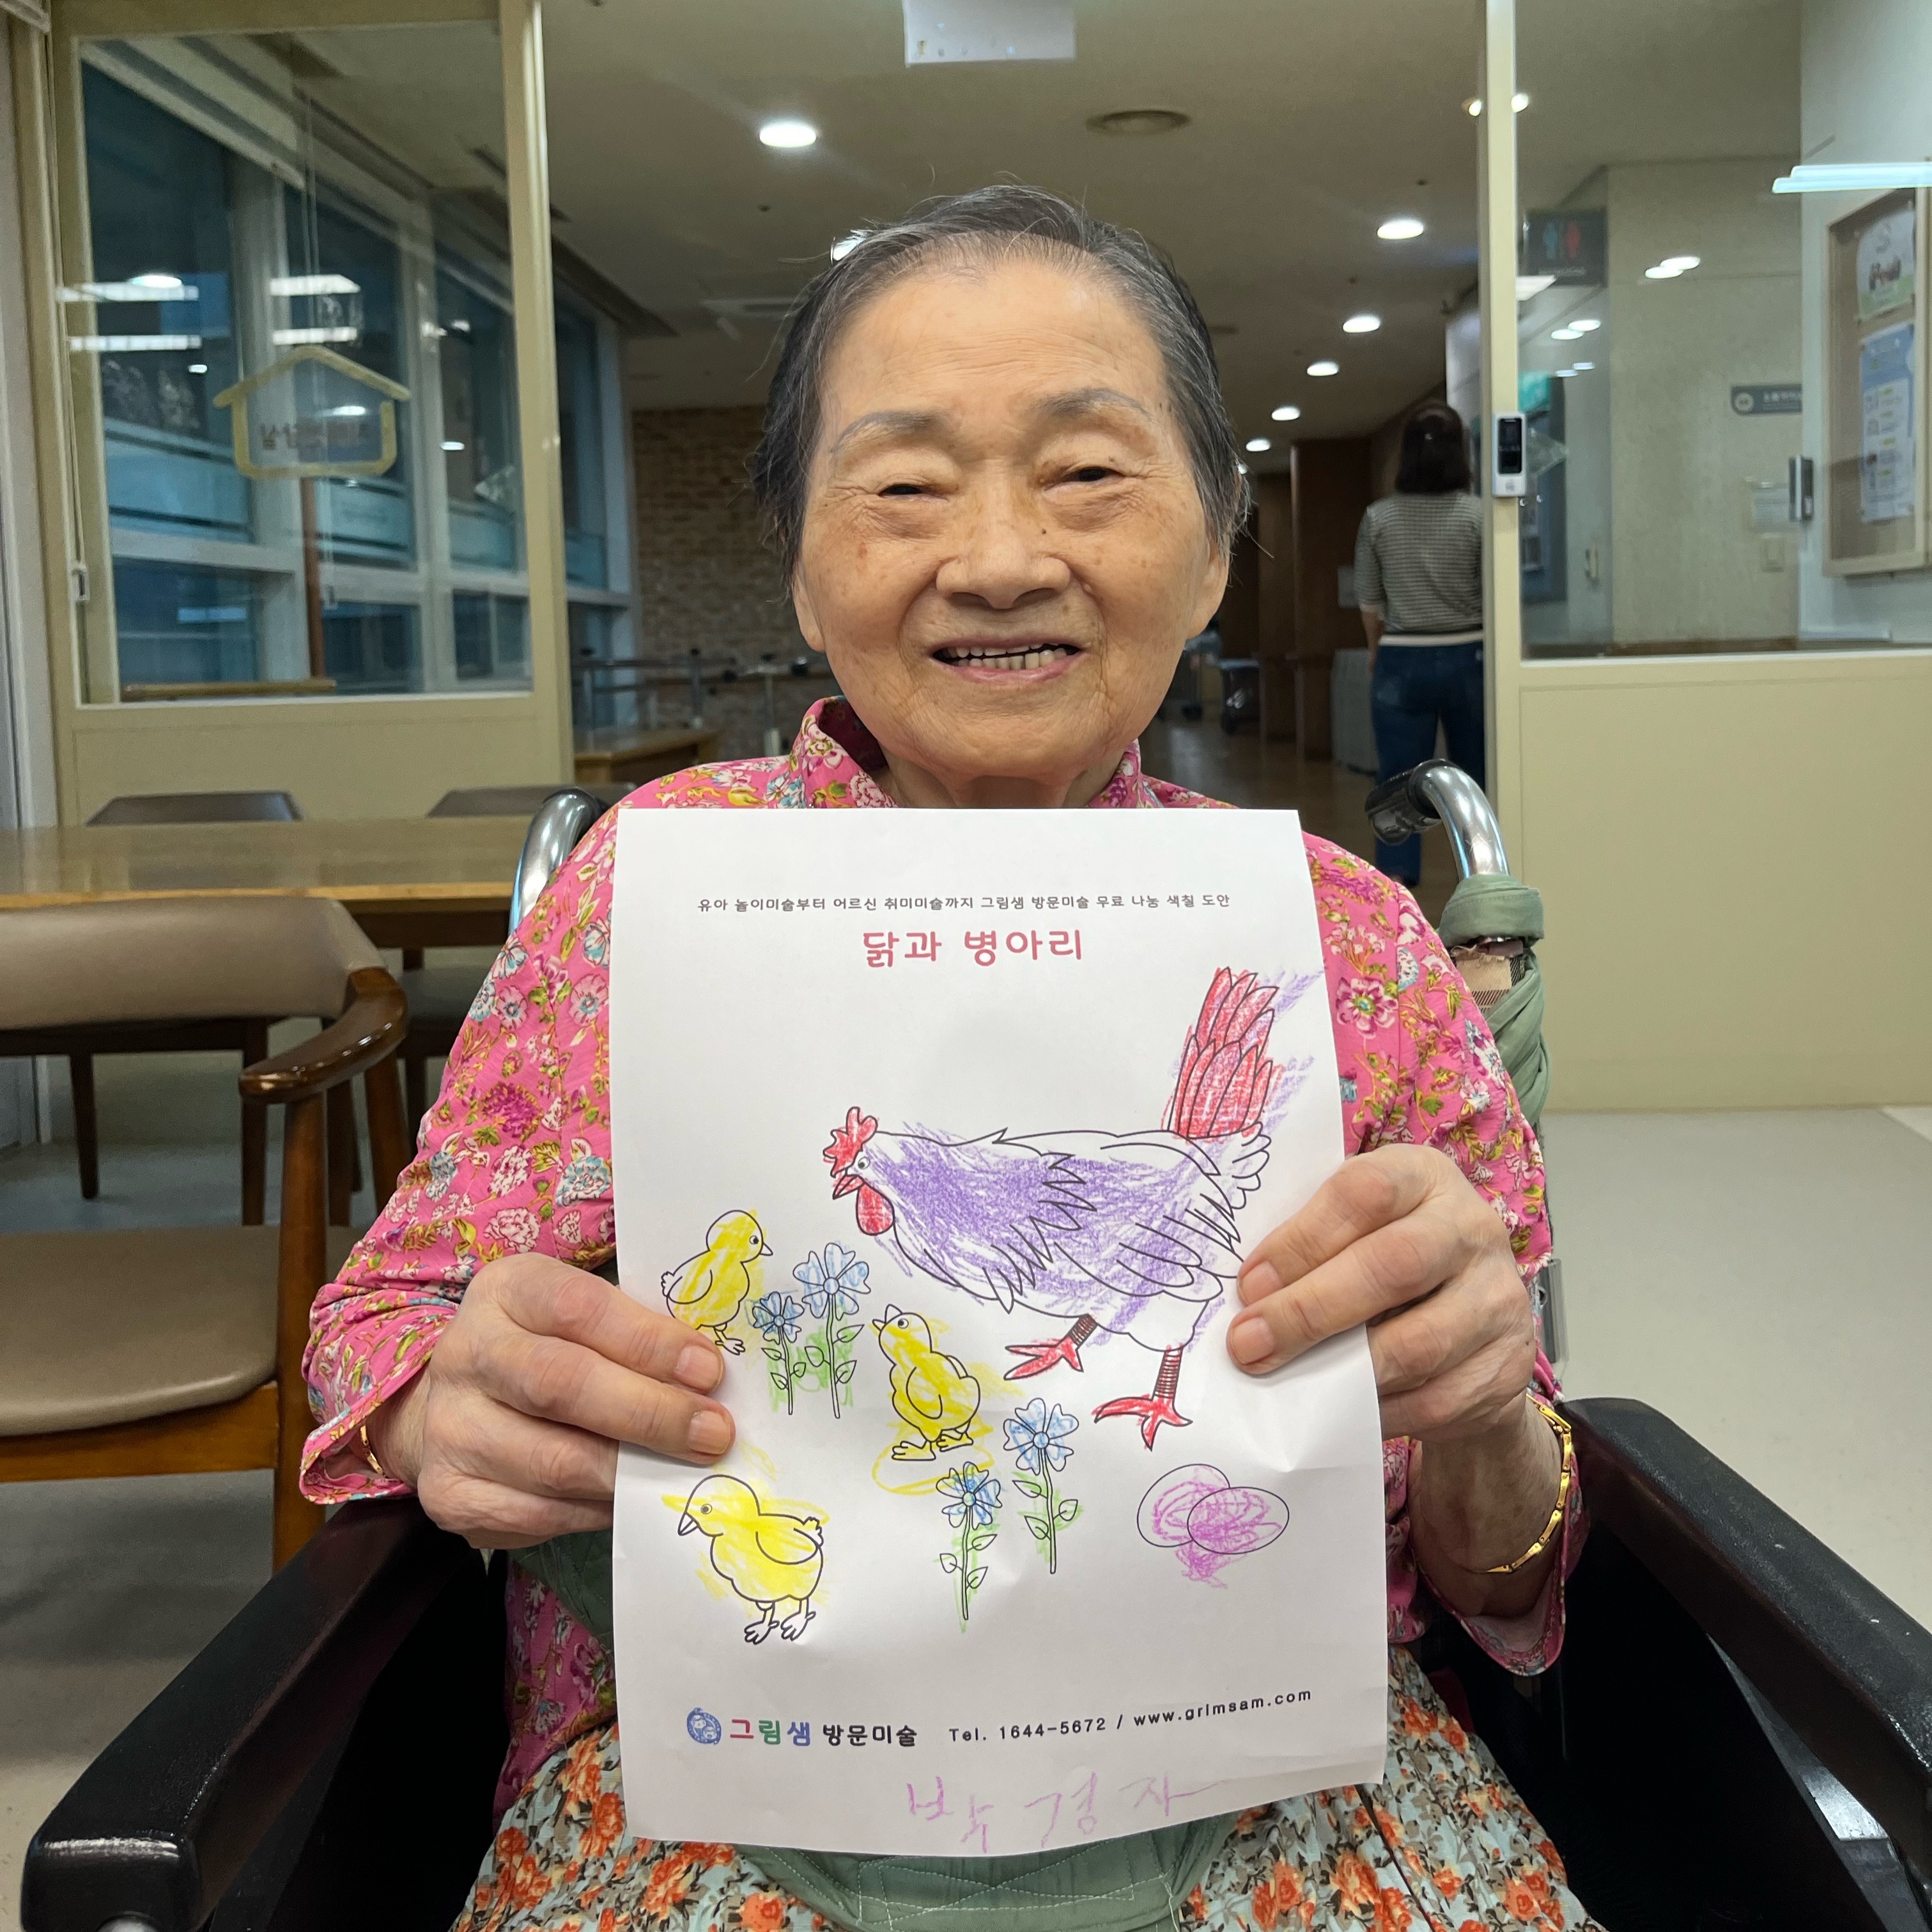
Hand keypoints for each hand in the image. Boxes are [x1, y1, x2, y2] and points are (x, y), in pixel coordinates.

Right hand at [367, 1253, 734, 1547]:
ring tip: (687, 1470)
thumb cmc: (547, 1348)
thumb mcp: (583, 1317)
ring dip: (634, 1471)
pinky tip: (635, 1496)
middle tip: (713, 1432)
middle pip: (562, 1384)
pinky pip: (542, 1512)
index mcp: (508, 1291)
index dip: (648, 1341)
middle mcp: (467, 1354)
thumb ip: (636, 1334)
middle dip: (650, 1412)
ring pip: (554, 1460)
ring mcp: (452, 1429)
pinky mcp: (453, 1496)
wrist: (455, 1406)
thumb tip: (711, 1380)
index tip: (708, 1370)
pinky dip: (600, 1509)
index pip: (578, 1307)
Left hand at [1226, 1145, 1536, 1442]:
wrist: (1474, 1321)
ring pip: (1417, 1343)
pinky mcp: (1508, 1366)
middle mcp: (1472, 1228)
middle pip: (1393, 1264)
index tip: (1248, 1285)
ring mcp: (1500, 1298)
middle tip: (1248, 1344)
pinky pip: (1435, 1399)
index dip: (1302, 1240)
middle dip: (1310, 1310)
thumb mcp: (1355, 1229)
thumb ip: (1310, 1245)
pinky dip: (1376, 1410)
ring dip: (1340, 1371)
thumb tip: (1246, 1297)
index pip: (1365, 1192)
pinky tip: (1337, 1411)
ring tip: (1285, 1382)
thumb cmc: (1386, 1259)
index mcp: (1423, 1176)